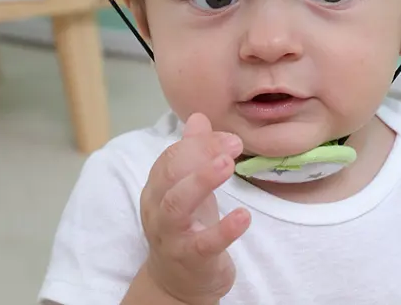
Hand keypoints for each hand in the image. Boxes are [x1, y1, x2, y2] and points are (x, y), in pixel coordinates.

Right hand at [140, 112, 249, 304]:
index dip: (200, 143)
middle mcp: (158, 208)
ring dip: (202, 181)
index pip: (172, 156)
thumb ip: (193, 152)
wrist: (178, 283)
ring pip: (177, 205)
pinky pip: (203, 243)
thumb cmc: (186, 225)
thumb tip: (198, 116)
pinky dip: (224, 229)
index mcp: (157, 187)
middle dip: (201, 154)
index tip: (230, 137)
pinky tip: (243, 216)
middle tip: (234, 144)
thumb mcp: (188, 186)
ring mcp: (171, 235)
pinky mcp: (190, 259)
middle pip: (171, 174)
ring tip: (228, 165)